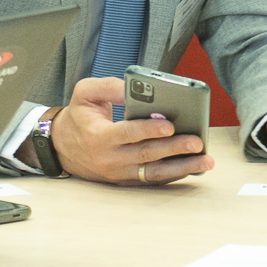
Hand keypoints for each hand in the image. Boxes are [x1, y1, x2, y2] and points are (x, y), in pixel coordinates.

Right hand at [53, 78, 212, 184]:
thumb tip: (134, 87)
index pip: (127, 134)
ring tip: (205, 161)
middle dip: (174, 149)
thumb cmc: (78, 117)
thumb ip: (109, 86)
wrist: (61, 147)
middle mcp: (109, 158)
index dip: (148, 130)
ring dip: (182, 167)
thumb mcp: (84, 93)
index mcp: (98, 136)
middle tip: (197, 142)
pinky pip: (152, 180)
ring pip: (153, 172)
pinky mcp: (126, 180)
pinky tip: (192, 167)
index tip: (169, 125)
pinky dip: (174, 175)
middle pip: (146, 154)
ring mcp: (119, 172)